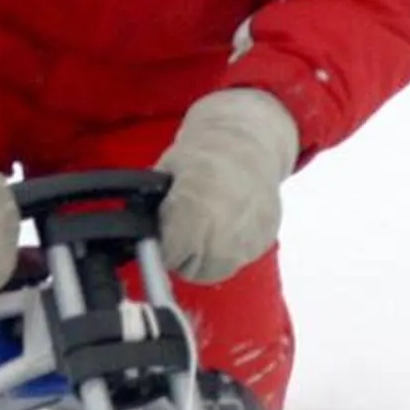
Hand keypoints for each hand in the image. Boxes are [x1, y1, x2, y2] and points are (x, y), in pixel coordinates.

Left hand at [154, 89, 299, 283]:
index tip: (164, 235)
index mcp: (194, 216)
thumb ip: (154, 214)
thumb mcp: (165, 177)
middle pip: (193, 270)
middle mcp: (224, 235)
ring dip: (208, 256)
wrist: (248, 139)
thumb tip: (144, 239)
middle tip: (184, 230)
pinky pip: (240, 257)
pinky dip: (231, 247)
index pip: (168, 258)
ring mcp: (248, 239)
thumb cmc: (203, 154)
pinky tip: (228, 222)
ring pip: (217, 270)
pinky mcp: (265, 239)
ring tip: (206, 227)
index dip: (163, 247)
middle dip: (184, 255)